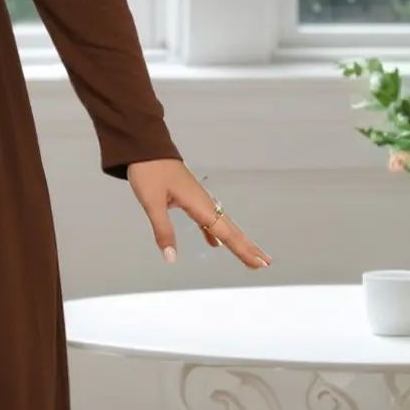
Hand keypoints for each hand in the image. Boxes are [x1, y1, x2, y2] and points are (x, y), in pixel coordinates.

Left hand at [125, 159, 271, 270]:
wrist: (145, 146)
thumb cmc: (149, 171)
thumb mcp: (152, 203)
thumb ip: (163, 231)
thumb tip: (171, 257)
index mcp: (199, 204)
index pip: (226, 233)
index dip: (243, 250)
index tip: (259, 263)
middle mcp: (204, 202)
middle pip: (231, 230)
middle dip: (248, 247)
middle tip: (265, 263)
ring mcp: (199, 199)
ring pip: (222, 225)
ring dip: (236, 241)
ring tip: (249, 256)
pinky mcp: (190, 197)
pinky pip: (208, 219)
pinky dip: (214, 233)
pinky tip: (214, 244)